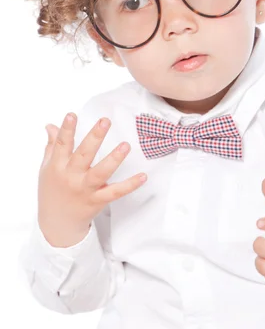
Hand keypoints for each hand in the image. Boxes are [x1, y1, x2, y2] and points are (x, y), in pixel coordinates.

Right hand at [38, 112, 146, 246]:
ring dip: (114, 159)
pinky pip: (115, 192)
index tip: (72, 115)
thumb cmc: (52, 191)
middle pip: (84, 154)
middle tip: (105, 121)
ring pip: (101, 173)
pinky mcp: (97, 201)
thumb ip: (52, 146)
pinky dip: (130, 185)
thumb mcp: (47, 168)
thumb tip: (50, 125)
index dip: (66, 129)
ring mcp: (85, 189)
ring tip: (126, 145)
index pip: (61, 145)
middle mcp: (71, 177)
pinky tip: (142, 176)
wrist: (56, 224)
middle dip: (95, 137)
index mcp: (57, 166)